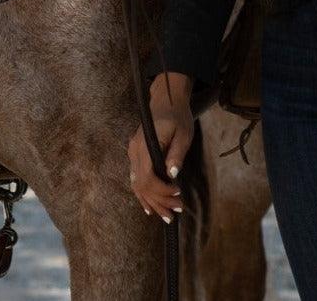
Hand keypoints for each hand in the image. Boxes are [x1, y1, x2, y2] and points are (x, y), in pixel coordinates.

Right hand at [127, 71, 193, 222]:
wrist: (166, 101)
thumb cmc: (177, 117)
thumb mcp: (183, 134)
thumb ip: (176, 154)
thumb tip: (172, 176)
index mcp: (146, 144)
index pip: (147, 176)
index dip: (161, 190)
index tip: (178, 194)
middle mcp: (135, 150)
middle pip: (142, 184)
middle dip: (159, 200)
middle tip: (177, 211)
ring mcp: (133, 153)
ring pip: (137, 184)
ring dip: (152, 202)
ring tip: (167, 216)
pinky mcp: (135, 155)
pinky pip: (136, 179)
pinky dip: (143, 195)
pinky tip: (150, 208)